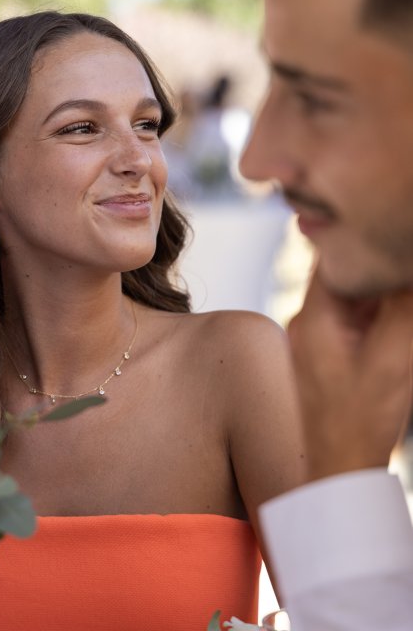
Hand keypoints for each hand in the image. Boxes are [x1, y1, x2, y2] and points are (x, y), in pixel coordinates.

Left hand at [288, 267, 412, 480]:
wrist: (339, 472)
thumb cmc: (362, 421)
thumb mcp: (395, 358)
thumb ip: (405, 305)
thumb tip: (406, 264)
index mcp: (314, 316)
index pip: (336, 257)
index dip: (369, 246)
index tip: (395, 239)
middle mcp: (308, 321)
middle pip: (346, 275)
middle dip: (381, 270)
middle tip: (403, 266)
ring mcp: (317, 338)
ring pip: (353, 296)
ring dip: (382, 294)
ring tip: (404, 305)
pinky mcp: (329, 354)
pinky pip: (355, 319)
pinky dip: (378, 316)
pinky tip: (398, 327)